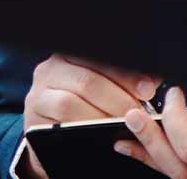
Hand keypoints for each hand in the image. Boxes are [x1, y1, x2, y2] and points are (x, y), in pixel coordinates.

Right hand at [23, 54, 157, 129]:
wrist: (55, 133)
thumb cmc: (87, 104)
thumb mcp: (105, 86)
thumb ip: (125, 79)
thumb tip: (153, 82)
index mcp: (73, 53)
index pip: (103, 58)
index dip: (128, 74)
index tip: (149, 89)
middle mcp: (52, 68)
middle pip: (89, 80)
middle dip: (119, 98)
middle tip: (138, 112)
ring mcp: (39, 93)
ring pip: (71, 102)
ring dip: (101, 115)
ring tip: (121, 123)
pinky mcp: (32, 117)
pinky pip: (59, 121)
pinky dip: (84, 126)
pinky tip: (99, 130)